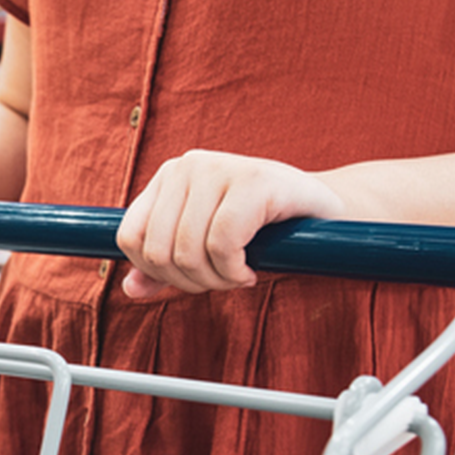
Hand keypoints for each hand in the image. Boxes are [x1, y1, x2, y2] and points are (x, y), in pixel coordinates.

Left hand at [117, 150, 346, 295]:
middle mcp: (187, 165)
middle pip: (158, 251)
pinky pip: (222, 243)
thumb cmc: (262, 230)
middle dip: (191, 281)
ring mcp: (219, 167)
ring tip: (239, 274)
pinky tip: (250, 270)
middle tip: (223, 280)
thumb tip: (130, 289)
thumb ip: (165, 268)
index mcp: (168, 178)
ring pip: (187, 250)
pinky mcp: (253, 180)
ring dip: (216, 280)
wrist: (324, 212)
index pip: (130, 237)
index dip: (157, 273)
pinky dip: (234, 271)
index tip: (194, 278)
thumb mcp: (204, 248)